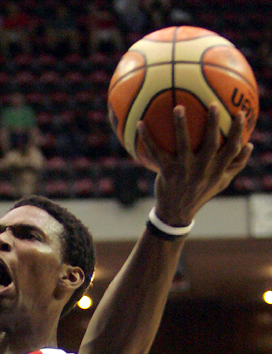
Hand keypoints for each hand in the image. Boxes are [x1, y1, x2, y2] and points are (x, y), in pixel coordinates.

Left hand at [138, 103, 252, 224]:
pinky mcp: (167, 172)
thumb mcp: (221, 182)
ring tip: (178, 107)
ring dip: (180, 125)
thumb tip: (249, 144)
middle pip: (211, 144)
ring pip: (183, 145)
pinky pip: (156, 152)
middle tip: (213, 104)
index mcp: (217, 171)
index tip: (240, 113)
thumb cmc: (201, 193)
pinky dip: (147, 138)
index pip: (232, 150)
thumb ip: (235, 165)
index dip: (238, 132)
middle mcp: (202, 170)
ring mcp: (183, 171)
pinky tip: (140, 124)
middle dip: (213, 124)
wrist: (176, 213)